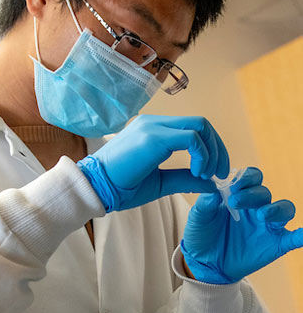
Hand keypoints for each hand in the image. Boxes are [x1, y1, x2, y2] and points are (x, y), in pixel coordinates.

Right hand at [77, 115, 228, 211]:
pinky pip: (192, 137)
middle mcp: (154, 123)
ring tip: (208, 175)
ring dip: (212, 151)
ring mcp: (153, 127)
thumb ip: (185, 180)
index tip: (214, 172)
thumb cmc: (118, 188)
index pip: (192, 129)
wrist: (92, 189)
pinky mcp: (154, 137)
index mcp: (153, 131)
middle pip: (201, 124)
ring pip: (200, 127)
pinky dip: (202, 154)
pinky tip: (199, 172)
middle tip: (220, 173)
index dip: (211, 148)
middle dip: (218, 149)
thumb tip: (211, 185)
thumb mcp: (159, 183)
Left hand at [180, 167, 302, 283]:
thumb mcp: (198, 218)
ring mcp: (268, 225)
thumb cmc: (202, 236)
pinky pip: (294, 238)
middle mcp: (257, 207)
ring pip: (284, 209)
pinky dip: (301, 235)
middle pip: (264, 193)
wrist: (204, 264)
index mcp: (240, 196)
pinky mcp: (275, 244)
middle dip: (252, 195)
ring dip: (276, 209)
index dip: (246, 178)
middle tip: (235, 201)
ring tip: (262, 215)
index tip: (233, 186)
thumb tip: (214, 189)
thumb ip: (205, 203)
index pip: (252, 178)